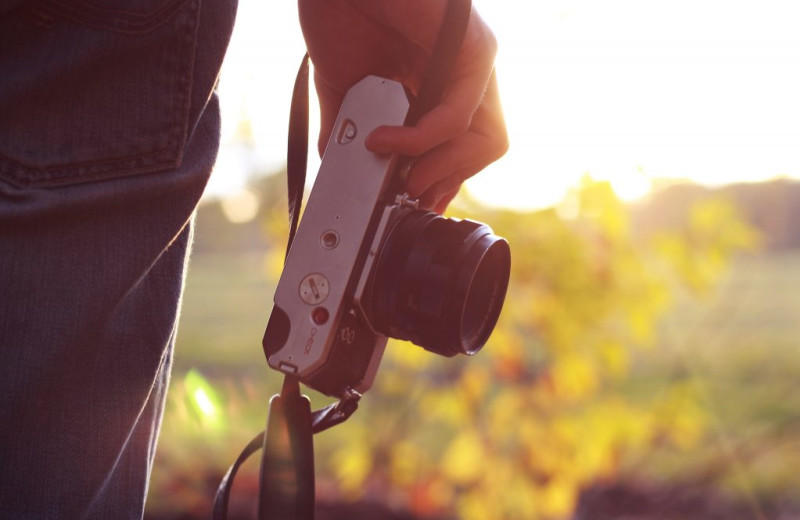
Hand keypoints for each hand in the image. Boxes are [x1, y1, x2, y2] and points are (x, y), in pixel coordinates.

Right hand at [298, 0, 507, 212]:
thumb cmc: (339, 14)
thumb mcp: (344, 89)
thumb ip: (351, 130)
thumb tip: (340, 169)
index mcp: (440, 86)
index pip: (461, 148)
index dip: (442, 182)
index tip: (411, 203)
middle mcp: (465, 77)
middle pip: (484, 150)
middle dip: (447, 182)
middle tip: (408, 195)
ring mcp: (474, 63)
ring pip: (488, 141)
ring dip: (443, 170)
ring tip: (404, 180)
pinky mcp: (473, 48)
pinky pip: (459, 116)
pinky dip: (421, 140)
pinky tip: (386, 141)